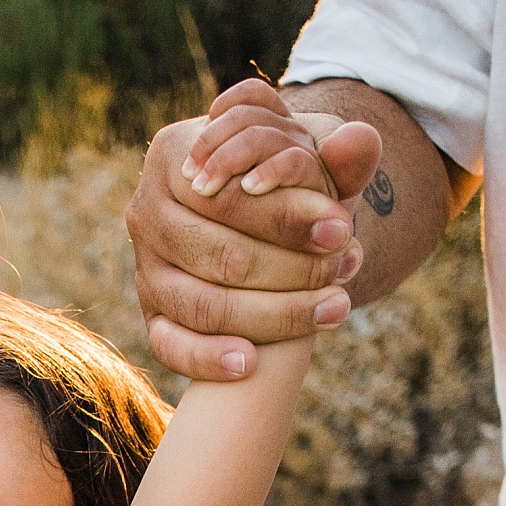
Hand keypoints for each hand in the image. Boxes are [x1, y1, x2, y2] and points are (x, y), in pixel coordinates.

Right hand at [126, 79, 382, 379]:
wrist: (261, 215)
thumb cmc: (288, 179)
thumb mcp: (316, 154)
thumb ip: (342, 152)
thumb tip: (360, 141)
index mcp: (175, 154)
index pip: (228, 195)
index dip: (286, 215)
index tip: (343, 228)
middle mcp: (146, 211)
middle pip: (219, 254)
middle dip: (290, 267)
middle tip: (345, 269)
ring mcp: (145, 267)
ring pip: (202, 304)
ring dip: (272, 314)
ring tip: (333, 308)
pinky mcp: (152, 314)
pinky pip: (170, 346)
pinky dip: (208, 359)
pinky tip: (251, 364)